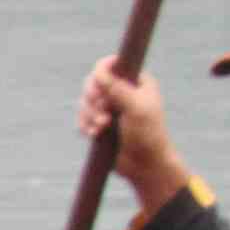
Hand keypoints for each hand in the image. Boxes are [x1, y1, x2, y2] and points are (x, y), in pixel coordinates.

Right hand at [79, 60, 194, 209]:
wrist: (144, 164)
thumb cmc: (148, 134)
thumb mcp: (136, 108)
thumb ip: (118, 88)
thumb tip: (98, 72)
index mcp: (136, 82)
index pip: (112, 65)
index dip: (101, 73)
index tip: (100, 88)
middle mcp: (121, 92)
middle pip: (93, 82)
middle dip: (93, 99)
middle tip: (103, 112)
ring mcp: (109, 108)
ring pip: (84, 101)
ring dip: (90, 115)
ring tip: (102, 128)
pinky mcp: (99, 124)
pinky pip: (82, 118)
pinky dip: (85, 126)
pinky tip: (95, 135)